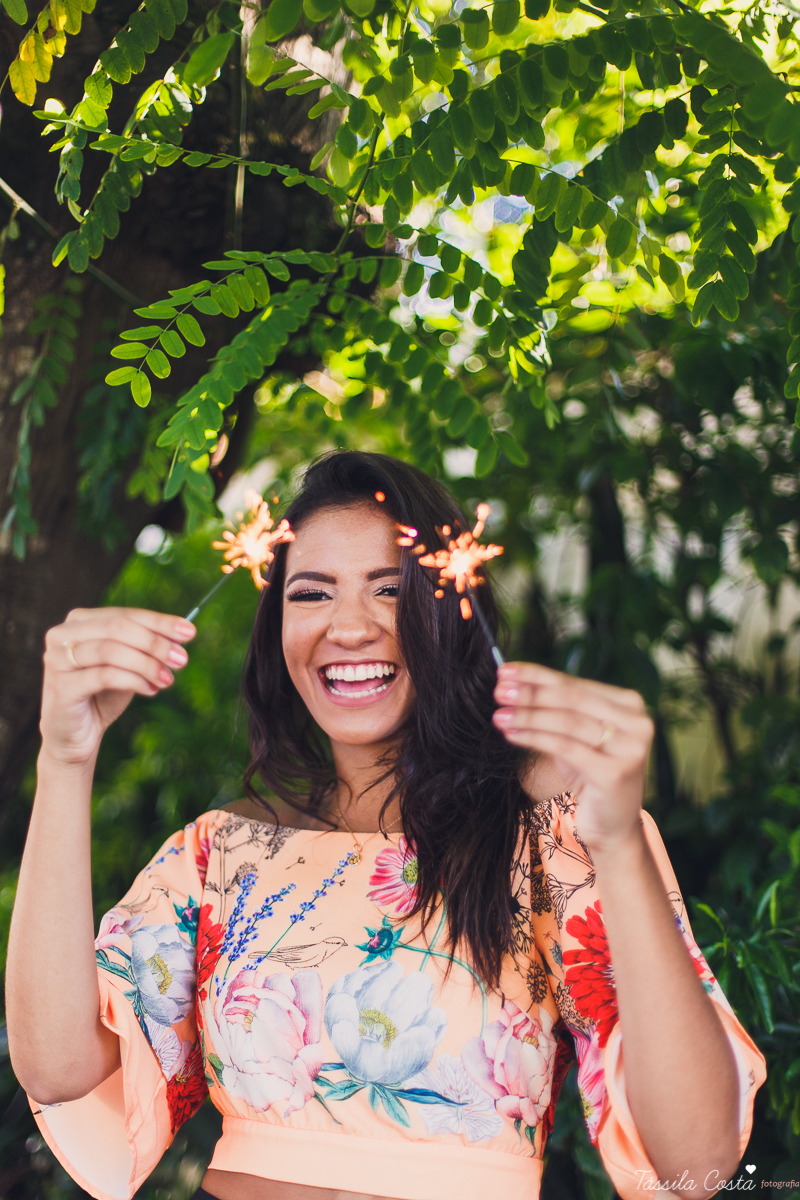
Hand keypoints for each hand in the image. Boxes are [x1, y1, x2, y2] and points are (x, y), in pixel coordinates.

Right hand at [40, 608, 195, 765]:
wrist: (75, 736)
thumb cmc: (102, 696)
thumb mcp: (128, 666)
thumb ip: (147, 647)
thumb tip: (183, 633)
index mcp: (79, 621)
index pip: (125, 614)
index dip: (159, 622)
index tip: (189, 632)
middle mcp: (62, 635)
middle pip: (117, 628)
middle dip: (155, 642)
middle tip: (182, 659)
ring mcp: (57, 659)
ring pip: (110, 651)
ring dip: (147, 664)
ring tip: (168, 679)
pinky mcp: (62, 686)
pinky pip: (105, 676)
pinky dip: (134, 681)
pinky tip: (151, 691)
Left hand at [492, 662, 653, 854]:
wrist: (613, 826)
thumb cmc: (590, 774)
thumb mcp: (576, 736)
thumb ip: (558, 707)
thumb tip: (512, 681)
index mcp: (630, 705)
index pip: (575, 684)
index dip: (538, 675)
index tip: (505, 670)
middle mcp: (638, 722)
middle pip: (572, 700)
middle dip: (531, 693)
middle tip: (498, 691)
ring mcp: (630, 748)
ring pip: (566, 723)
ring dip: (528, 716)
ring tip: (499, 715)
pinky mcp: (615, 772)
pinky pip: (565, 747)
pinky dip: (534, 738)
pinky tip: (511, 735)